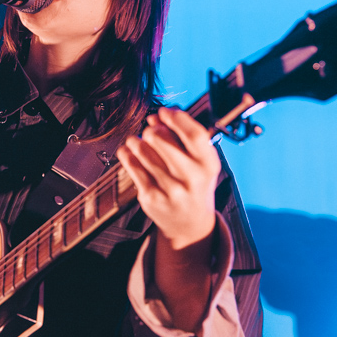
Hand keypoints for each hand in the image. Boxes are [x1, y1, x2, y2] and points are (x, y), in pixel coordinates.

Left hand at [115, 106, 220, 248]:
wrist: (189, 225)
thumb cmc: (194, 185)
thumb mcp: (200, 163)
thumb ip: (183, 138)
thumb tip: (157, 116)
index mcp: (208, 165)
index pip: (194, 135)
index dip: (176, 118)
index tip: (165, 112)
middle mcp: (191, 178)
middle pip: (161, 139)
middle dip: (152, 129)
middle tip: (151, 130)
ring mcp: (169, 189)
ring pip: (142, 150)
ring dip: (137, 141)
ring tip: (139, 142)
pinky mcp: (150, 197)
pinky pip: (132, 165)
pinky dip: (127, 154)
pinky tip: (130, 152)